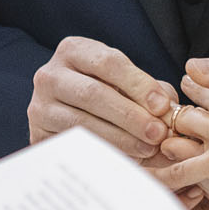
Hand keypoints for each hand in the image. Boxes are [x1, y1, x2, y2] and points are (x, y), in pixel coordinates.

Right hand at [28, 36, 175, 160]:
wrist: (66, 113)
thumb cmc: (106, 91)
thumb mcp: (126, 81)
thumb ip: (150, 91)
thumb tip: (171, 111)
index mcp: (73, 50)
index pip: (109, 63)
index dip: (138, 84)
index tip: (162, 106)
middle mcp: (49, 75)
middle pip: (93, 94)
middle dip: (130, 115)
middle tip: (158, 133)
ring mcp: (39, 106)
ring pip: (80, 122)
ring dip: (119, 137)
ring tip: (147, 148)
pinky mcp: (37, 135)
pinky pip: (71, 146)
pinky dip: (100, 152)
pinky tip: (124, 159)